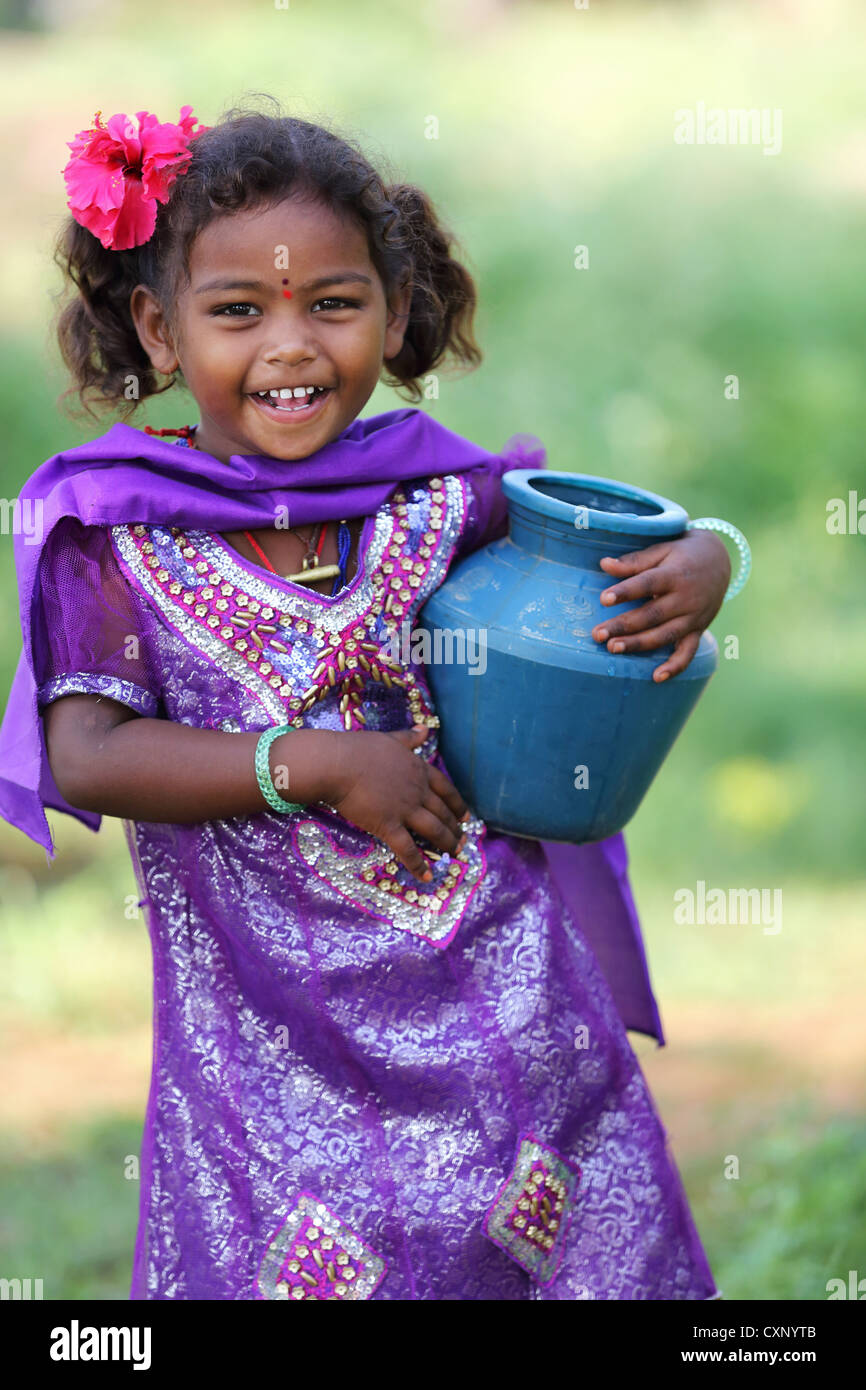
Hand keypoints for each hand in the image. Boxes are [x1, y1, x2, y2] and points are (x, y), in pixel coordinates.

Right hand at [327, 725, 470, 881]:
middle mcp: (417, 791)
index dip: (457, 804)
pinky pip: (408, 849)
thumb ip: (409, 737)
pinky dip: (418, 865)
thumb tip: (425, 729)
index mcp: (418, 770)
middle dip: (455, 828)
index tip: (466, 816)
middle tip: (462, 841)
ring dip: (446, 843)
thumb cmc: (358, 749)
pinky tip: (427, 877)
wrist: (337, 764)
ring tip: (455, 854)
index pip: (445, 789)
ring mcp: (405, 809)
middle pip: (443, 812)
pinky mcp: (388, 826)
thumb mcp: (390, 739)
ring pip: (433, 830)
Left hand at [590, 529, 730, 680]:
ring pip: (665, 635)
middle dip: (624, 626)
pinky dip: (675, 666)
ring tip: (613, 649)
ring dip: (639, 644)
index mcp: (675, 574)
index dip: (626, 591)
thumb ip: (635, 561)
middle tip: (598, 634)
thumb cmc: (683, 555)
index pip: (648, 583)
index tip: (604, 599)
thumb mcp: (662, 550)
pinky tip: (656, 677)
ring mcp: (693, 617)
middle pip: (652, 615)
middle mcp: (686, 598)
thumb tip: (604, 564)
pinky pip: (688, 652)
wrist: (720, 562)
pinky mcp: (698, 630)